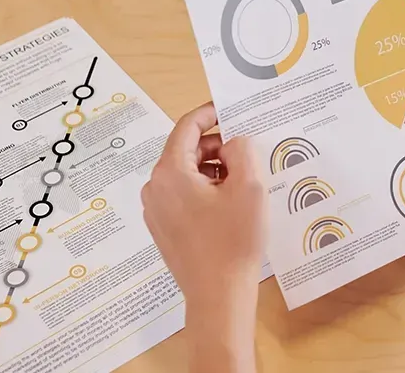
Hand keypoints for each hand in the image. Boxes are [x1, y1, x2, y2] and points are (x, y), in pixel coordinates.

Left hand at [142, 103, 264, 372]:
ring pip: (186, 174)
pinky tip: (231, 205)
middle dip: (217, 146)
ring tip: (244, 183)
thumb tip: (234, 141)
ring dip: (214, 170)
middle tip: (247, 152)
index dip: (210, 114)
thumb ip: (242, 150)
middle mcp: (155, 188)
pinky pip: (183, 195)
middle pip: (186, 150)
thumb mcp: (248, 187)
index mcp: (170, 172)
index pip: (187, 127)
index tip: (231, 110)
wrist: (218, 295)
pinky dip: (206, 190)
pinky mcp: (164, 228)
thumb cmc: (233, 242)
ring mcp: (156, 210)